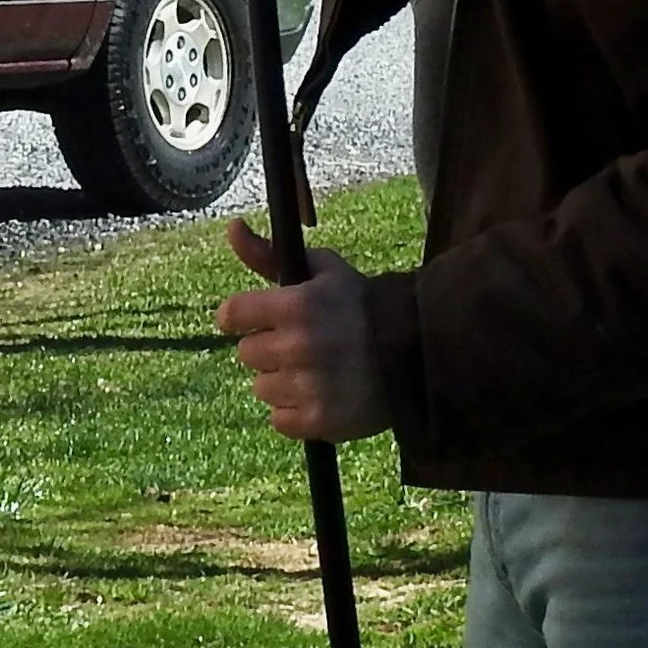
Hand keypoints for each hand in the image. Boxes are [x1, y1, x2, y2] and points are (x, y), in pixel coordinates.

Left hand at [215, 219, 390, 441]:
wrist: (414, 350)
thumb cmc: (360, 304)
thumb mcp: (320, 268)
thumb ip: (270, 253)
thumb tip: (232, 227)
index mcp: (296, 305)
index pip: (232, 314)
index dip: (240, 316)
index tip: (255, 319)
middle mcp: (297, 346)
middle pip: (247, 353)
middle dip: (268, 347)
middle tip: (299, 344)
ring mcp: (308, 386)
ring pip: (261, 387)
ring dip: (281, 381)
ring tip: (313, 371)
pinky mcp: (318, 420)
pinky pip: (279, 420)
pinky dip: (294, 411)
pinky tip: (318, 394)